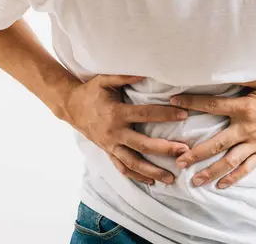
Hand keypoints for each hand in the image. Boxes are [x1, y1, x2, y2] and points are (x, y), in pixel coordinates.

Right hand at [64, 74, 189, 184]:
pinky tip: (151, 181)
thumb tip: (145, 73)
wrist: (70, 107)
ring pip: (133, 163)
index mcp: (116, 113)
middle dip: (165, 149)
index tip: (184, 114)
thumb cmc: (90, 91)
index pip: (145, 114)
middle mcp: (114, 132)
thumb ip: (124, 77)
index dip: (165, 114)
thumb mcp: (104, 80)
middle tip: (184, 151)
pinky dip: (136, 176)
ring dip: (152, 171)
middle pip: (143, 145)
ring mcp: (110, 145)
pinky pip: (122, 167)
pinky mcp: (107, 151)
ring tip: (171, 178)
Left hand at [170, 76, 255, 188]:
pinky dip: (234, 178)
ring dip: (210, 171)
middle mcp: (248, 129)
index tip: (173, 100)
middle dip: (196, 153)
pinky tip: (221, 185)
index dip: (191, 102)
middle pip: (216, 143)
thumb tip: (219, 71)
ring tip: (194, 180)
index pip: (212, 105)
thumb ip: (241, 78)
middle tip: (178, 161)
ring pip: (230, 161)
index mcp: (245, 108)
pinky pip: (247, 168)